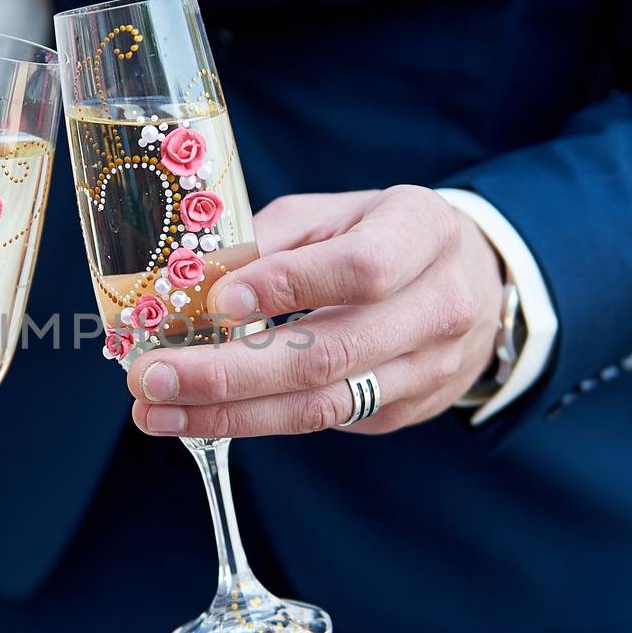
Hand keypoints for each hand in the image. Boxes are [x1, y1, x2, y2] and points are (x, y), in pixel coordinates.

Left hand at [126, 185, 503, 436]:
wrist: (478, 286)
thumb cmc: (388, 237)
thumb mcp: (339, 212)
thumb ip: (272, 239)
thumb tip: (190, 278)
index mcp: (422, 234)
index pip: (360, 269)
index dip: (286, 286)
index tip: (216, 300)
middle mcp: (437, 307)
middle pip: (329, 354)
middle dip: (229, 373)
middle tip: (153, 377)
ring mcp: (426, 370)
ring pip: (321, 405)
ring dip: (229, 415)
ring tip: (156, 412)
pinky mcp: (402, 411)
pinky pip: (322, 420)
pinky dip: (252, 419)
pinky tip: (198, 413)